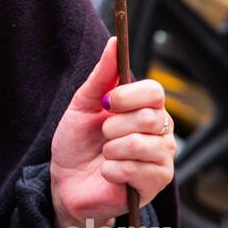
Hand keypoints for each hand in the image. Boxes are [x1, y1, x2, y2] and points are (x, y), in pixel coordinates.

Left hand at [49, 37, 175, 227]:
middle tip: (103, 135)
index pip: (155, 92)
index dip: (129, 95)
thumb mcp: (83, 105)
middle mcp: (161, 132)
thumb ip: (102, 76)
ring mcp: (161, 159)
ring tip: (105, 155)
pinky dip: (111, 170)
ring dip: (112, 149)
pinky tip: (107, 173)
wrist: (66, 183)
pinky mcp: (155, 184)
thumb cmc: (77, 143)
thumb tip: (114, 43)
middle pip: (150, 117)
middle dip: (114, 126)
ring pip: (142, 144)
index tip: (107, 103)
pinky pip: (135, 169)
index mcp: (146, 109)